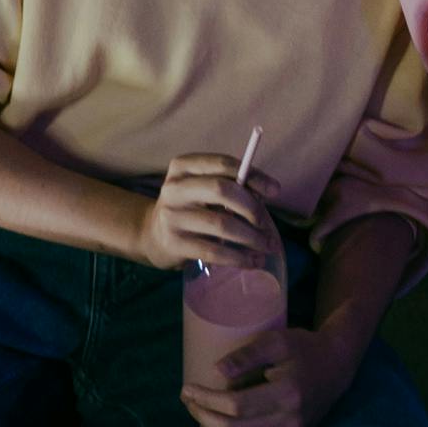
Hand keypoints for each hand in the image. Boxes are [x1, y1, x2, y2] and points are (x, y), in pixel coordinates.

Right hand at [134, 154, 284, 280]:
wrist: (153, 235)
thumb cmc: (190, 207)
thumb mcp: (202, 189)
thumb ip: (230, 185)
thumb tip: (267, 193)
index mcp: (183, 166)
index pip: (222, 164)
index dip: (252, 175)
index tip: (275, 190)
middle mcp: (174, 188)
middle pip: (221, 190)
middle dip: (252, 208)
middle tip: (267, 225)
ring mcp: (172, 217)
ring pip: (221, 224)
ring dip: (251, 237)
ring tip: (268, 246)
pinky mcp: (174, 244)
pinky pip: (214, 252)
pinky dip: (239, 258)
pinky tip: (253, 262)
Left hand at [181, 319, 357, 426]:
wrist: (337, 366)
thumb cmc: (305, 349)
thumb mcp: (278, 340)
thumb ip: (248, 354)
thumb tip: (217, 370)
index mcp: (287, 394)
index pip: (236, 405)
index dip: (207, 399)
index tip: (187, 388)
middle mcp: (290, 422)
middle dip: (204, 417)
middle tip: (188, 401)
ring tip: (198, 416)